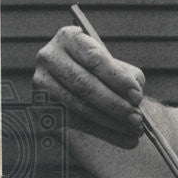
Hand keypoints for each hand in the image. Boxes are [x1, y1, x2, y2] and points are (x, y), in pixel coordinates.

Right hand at [33, 25, 146, 148]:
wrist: (74, 79)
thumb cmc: (100, 69)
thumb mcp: (114, 63)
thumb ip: (128, 75)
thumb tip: (134, 96)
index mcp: (69, 38)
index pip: (94, 59)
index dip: (118, 79)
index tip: (137, 96)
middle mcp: (49, 57)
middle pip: (84, 84)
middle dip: (114, 105)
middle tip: (137, 119)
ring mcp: (41, 82)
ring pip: (77, 106)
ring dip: (110, 122)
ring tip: (134, 130)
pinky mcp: (41, 106)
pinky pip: (74, 122)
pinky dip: (103, 133)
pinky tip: (125, 139)